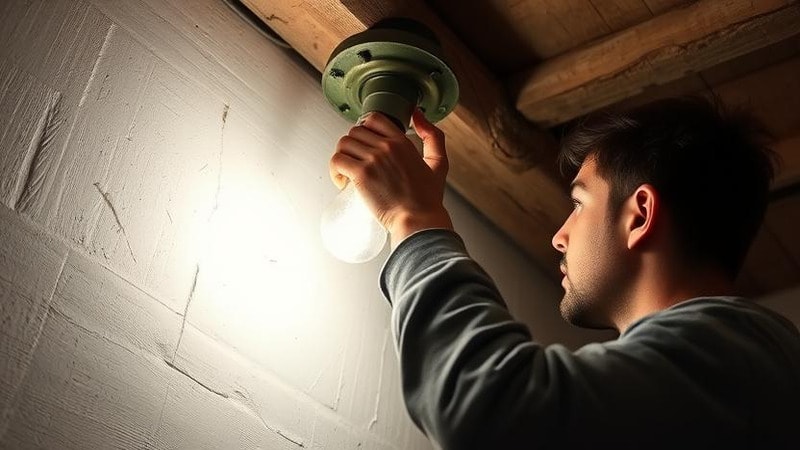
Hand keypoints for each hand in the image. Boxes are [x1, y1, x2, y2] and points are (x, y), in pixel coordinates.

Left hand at [329, 109, 452, 246]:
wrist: (418, 220)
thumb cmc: (427, 199)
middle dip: (352, 146)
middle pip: (355, 131)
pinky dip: (334, 170)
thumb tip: (417, 114)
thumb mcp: (438, 163)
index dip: (364, 129)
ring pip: (343, 144)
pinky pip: (337, 161)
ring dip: (341, 157)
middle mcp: (387, 147)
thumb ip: (433, 136)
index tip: (363, 144)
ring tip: (347, 172)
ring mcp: (373, 159)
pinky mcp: (361, 174)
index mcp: (402, 142)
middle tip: (354, 162)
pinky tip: (342, 181)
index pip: (374, 119)